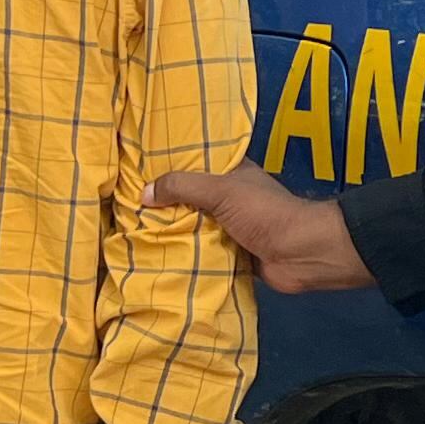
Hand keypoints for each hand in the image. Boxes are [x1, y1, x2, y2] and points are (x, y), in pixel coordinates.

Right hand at [148, 165, 372, 292]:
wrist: (301, 254)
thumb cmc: (265, 213)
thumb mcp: (222, 190)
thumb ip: (184, 187)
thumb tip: (144, 192)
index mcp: (231, 174)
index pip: (194, 164)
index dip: (169, 166)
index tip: (136, 170)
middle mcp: (229, 199)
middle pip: (189, 200)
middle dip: (163, 204)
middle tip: (123, 206)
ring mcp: (230, 228)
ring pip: (193, 227)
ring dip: (170, 232)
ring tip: (130, 232)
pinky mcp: (231, 254)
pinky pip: (201, 252)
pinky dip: (184, 255)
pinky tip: (154, 258)